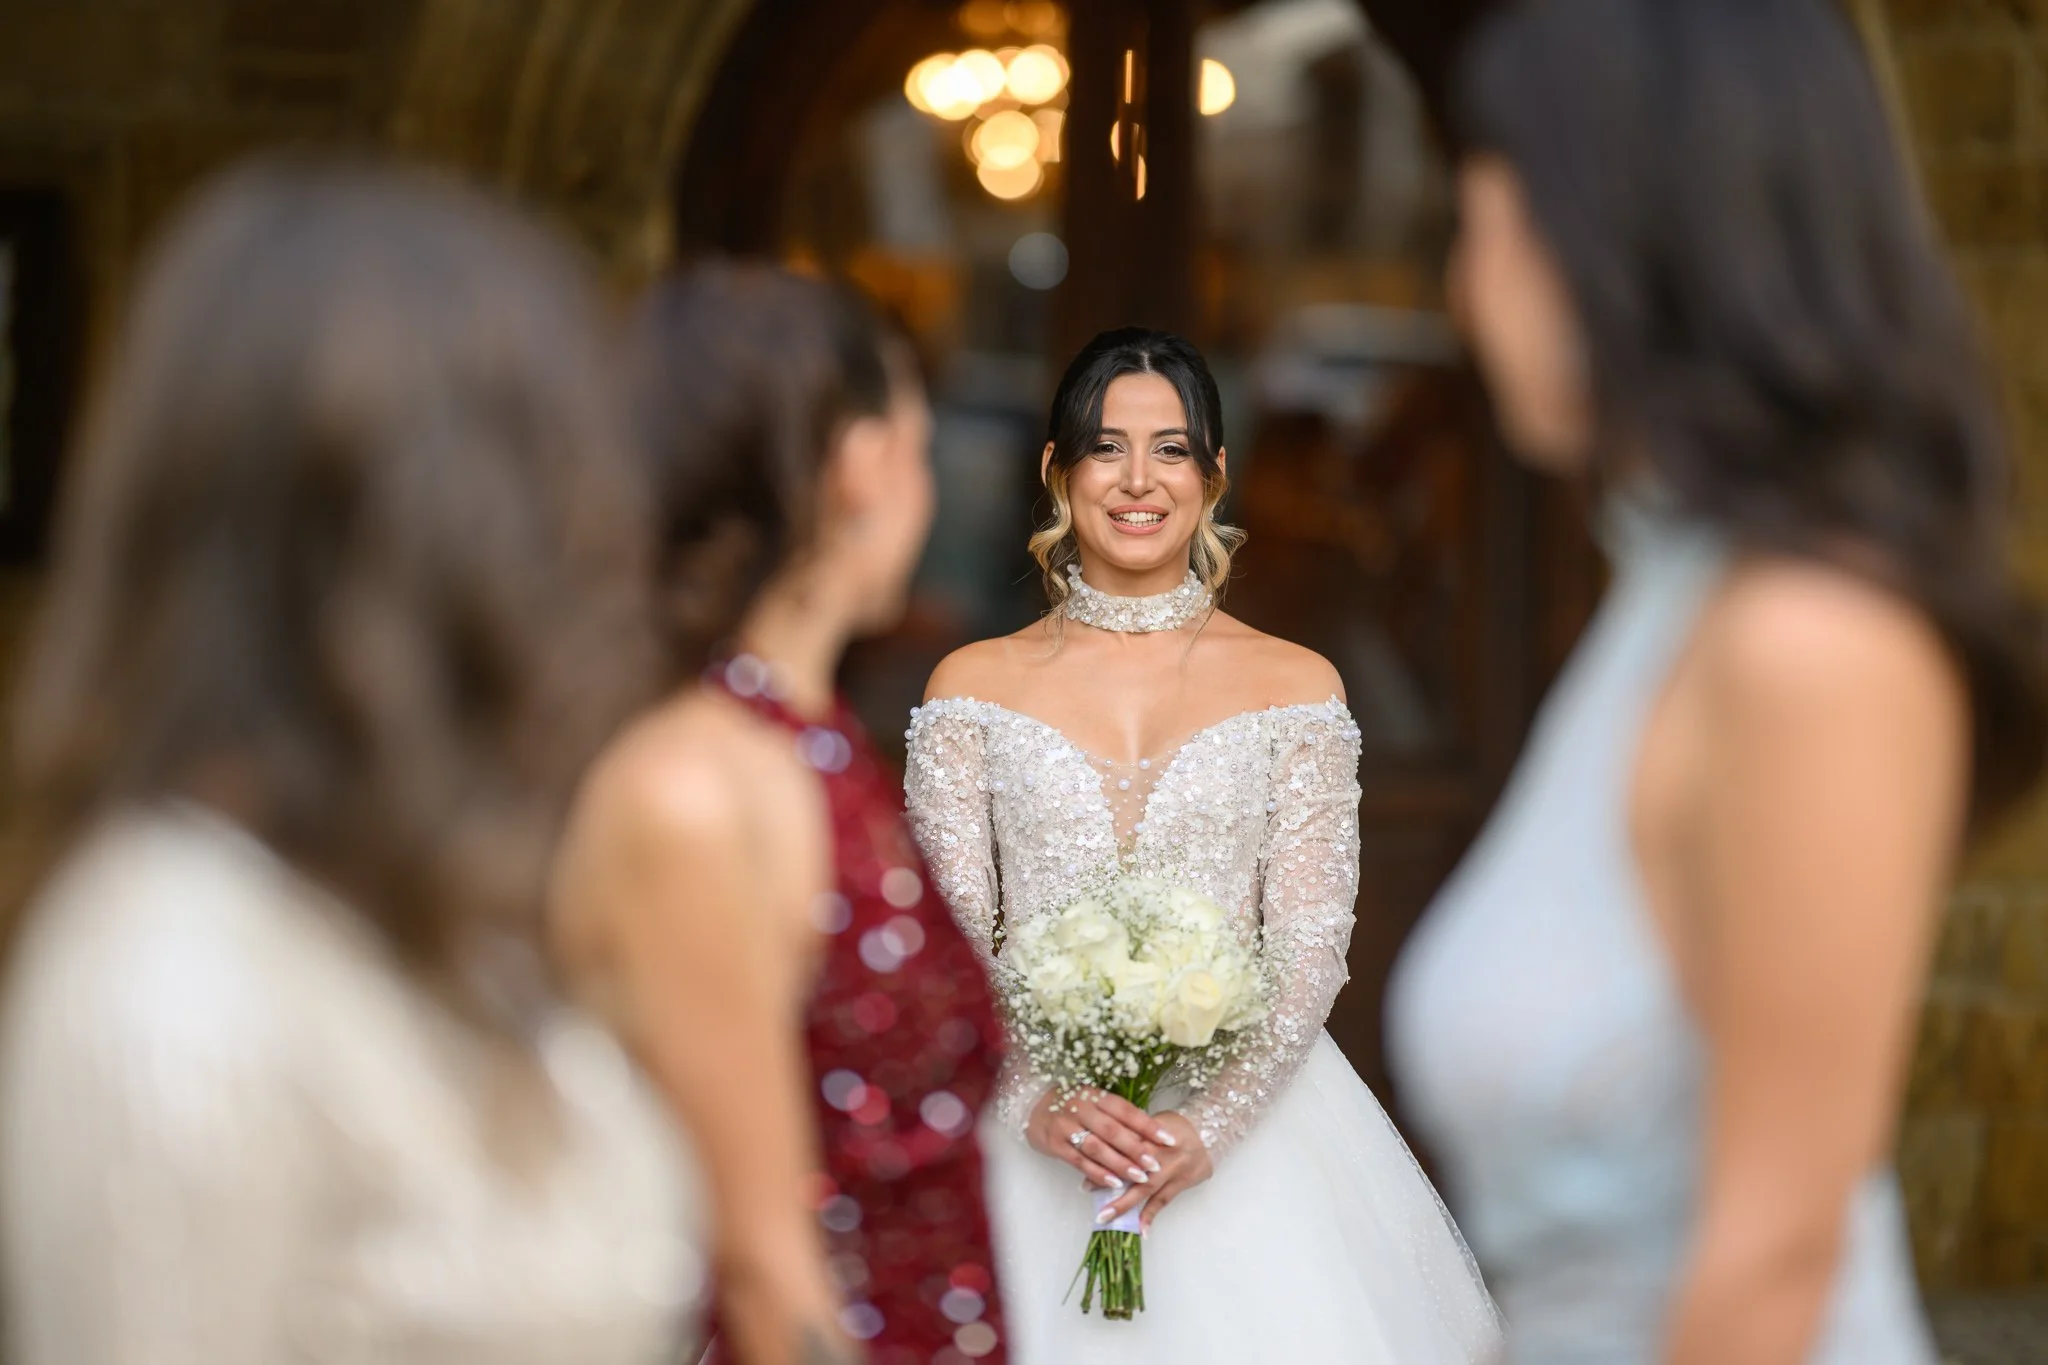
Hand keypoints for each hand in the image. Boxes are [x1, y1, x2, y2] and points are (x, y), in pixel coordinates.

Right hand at [1026, 1087, 1171, 1193]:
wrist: (1031, 1106)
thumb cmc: (1070, 1105)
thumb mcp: (1092, 1101)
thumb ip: (1114, 1115)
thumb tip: (1148, 1132)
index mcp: (1094, 1095)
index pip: (1125, 1110)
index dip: (1148, 1125)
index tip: (1169, 1139)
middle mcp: (1080, 1108)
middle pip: (1112, 1130)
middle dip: (1136, 1149)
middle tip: (1155, 1165)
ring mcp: (1066, 1126)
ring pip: (1097, 1147)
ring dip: (1119, 1164)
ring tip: (1139, 1177)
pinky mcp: (1054, 1144)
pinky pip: (1079, 1161)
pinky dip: (1098, 1173)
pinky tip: (1114, 1183)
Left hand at [1097, 1111, 1210, 1233]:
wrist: (1210, 1131)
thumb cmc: (1175, 1125)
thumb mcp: (1151, 1121)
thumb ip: (1131, 1134)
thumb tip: (1104, 1149)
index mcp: (1149, 1131)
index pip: (1122, 1142)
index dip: (1103, 1154)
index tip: (1084, 1162)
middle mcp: (1160, 1151)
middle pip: (1131, 1166)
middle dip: (1108, 1179)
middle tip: (1086, 1190)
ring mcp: (1172, 1169)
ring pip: (1145, 1187)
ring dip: (1125, 1203)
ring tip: (1106, 1217)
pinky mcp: (1183, 1182)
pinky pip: (1164, 1201)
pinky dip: (1152, 1215)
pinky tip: (1142, 1230)